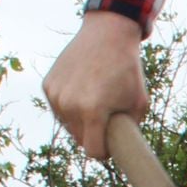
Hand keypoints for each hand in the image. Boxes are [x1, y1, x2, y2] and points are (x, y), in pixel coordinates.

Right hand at [41, 10, 147, 160]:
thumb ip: (129, 131)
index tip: (112, 143)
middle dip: (93, 134)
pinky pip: (59, 110)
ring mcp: (55, 95)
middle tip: (106, 117)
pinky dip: (69, 106)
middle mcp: (69, 105)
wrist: (107, 34)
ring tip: (94, 99)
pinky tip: (81, 89)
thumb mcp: (139, 104)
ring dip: (80, 121)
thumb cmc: (128, 70)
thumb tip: (122, 151)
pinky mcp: (47, 86)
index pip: (94, 152)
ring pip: (68, 126)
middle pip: (80, 140)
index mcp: (92, 112)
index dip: (105, 151)